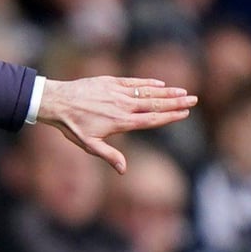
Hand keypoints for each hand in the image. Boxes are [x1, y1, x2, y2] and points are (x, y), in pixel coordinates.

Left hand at [36, 76, 196, 173]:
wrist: (57, 102)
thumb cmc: (72, 126)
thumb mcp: (89, 145)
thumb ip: (109, 155)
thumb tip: (123, 170)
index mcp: (121, 122)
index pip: (152, 119)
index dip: (170, 116)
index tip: (185, 113)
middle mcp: (122, 106)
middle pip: (155, 104)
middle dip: (176, 102)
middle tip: (194, 99)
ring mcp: (117, 92)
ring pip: (147, 91)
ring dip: (167, 92)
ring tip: (183, 91)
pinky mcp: (109, 81)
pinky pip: (133, 81)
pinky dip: (148, 82)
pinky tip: (160, 83)